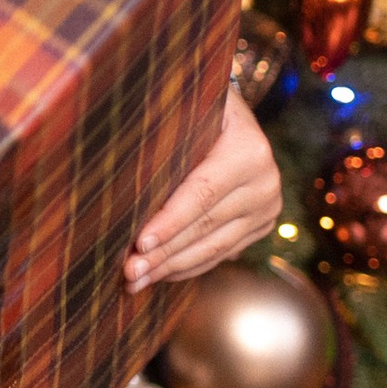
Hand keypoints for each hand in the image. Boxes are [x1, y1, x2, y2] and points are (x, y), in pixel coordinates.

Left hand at [124, 88, 281, 291]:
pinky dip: (188, 265)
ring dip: (171, 268)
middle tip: (128, 274)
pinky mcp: (261, 226)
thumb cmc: (194, 104)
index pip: (201, 194)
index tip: (139, 244)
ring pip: (213, 248)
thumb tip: (119, 164)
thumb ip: (162, 135)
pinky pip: (221, 253)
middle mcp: (266, 183)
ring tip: (134, 282)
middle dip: (163, 254)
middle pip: (206, 227)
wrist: (230, 114)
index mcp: (250, 151)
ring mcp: (267, 208)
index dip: (169, 222)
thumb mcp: (184, 108)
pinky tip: (159, 275)